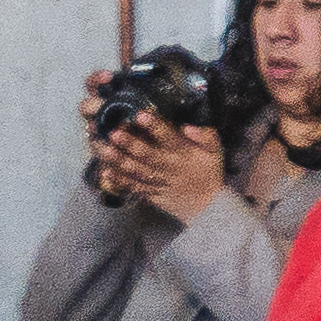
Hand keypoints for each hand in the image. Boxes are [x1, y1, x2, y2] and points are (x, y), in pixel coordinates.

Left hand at [99, 118, 232, 227]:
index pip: (168, 136)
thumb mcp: (215, 150)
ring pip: (138, 170)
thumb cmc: (209, 171)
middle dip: (130, 144)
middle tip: (114, 133)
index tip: (140, 115)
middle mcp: (169, 166)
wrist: (208, 204)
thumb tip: (188, 127)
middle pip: (148, 154)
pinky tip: (107, 171)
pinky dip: (121, 180)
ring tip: (105, 150)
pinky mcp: (152, 192)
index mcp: (184, 152)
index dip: (154, 126)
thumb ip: (205, 136)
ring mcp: (159, 181)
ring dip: (121, 160)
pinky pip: (135, 186)